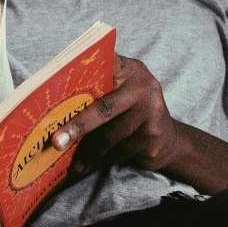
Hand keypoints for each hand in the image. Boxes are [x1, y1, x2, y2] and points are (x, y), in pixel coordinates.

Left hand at [52, 54, 179, 175]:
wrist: (171, 140)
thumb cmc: (134, 111)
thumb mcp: (124, 90)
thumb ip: (102, 87)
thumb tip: (60, 104)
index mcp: (131, 70)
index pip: (108, 61)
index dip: (89, 64)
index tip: (64, 73)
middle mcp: (143, 88)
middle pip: (104, 108)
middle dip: (78, 126)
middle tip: (56, 142)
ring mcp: (151, 114)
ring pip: (110, 136)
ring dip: (88, 152)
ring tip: (72, 163)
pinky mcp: (152, 139)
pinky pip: (119, 152)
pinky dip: (101, 160)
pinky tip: (89, 165)